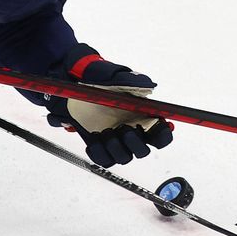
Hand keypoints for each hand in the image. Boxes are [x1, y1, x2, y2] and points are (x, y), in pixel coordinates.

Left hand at [43, 42, 173, 166]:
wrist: (74, 84)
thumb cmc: (98, 78)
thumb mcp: (115, 76)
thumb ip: (132, 81)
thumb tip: (148, 87)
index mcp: (142, 116)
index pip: (161, 135)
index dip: (162, 136)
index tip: (155, 129)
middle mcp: (131, 131)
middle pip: (143, 151)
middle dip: (135, 144)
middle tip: (124, 129)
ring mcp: (115, 140)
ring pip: (124, 158)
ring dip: (115, 148)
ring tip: (103, 131)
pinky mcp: (99, 146)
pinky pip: (103, 160)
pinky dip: (99, 153)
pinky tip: (94, 139)